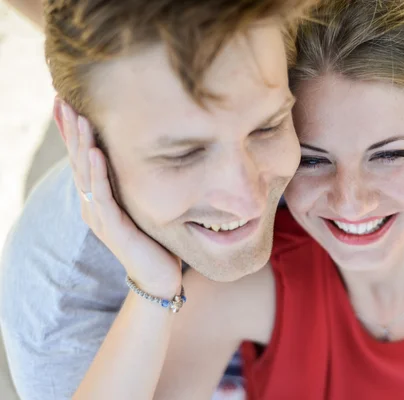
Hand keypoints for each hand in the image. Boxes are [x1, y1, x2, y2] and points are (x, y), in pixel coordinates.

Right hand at [61, 101, 181, 297]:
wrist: (158, 276)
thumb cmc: (151, 238)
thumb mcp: (139, 204)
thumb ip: (131, 184)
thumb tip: (140, 155)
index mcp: (98, 197)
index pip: (82, 159)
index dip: (72, 132)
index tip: (65, 102)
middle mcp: (93, 204)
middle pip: (78, 161)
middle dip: (70, 130)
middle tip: (62, 99)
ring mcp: (101, 216)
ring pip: (86, 175)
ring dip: (82, 145)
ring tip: (79, 117)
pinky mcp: (114, 227)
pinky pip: (103, 196)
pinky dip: (99, 174)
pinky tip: (97, 154)